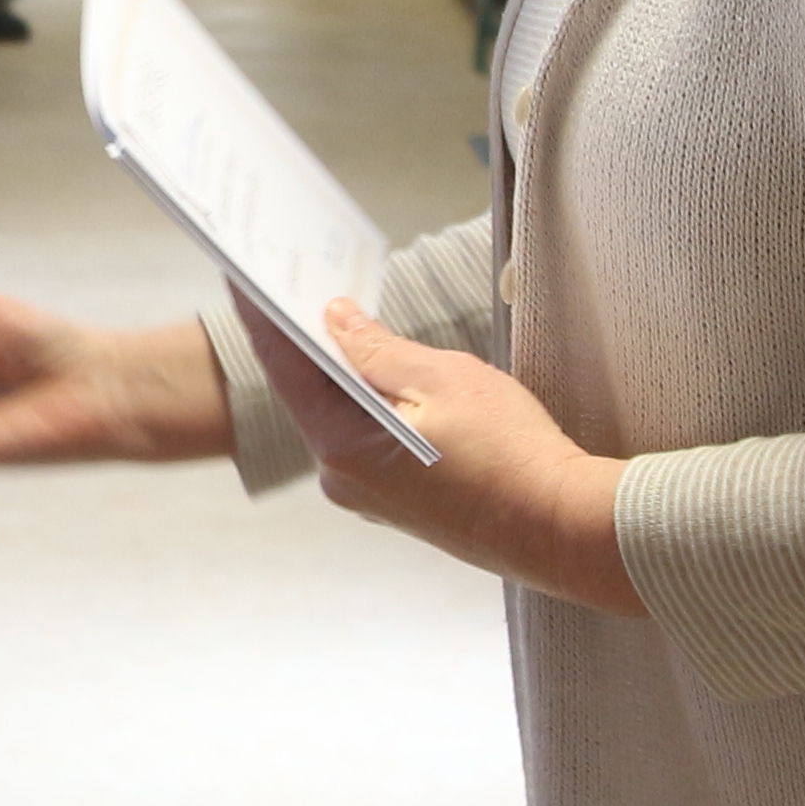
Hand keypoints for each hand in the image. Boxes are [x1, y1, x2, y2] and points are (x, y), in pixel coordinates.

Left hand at [238, 301, 642, 615]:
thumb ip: (380, 350)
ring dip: (343, 370)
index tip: (242, 277)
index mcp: (341, 447)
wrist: (562, 528)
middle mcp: (342, 478)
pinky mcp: (398, 502)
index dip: (265, 317)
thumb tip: (337, 320)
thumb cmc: (510, 454)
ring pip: (344, 416)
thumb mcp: (444, 380)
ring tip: (336, 314)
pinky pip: (369, 438)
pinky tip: (380, 369)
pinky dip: (370, 402)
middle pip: (312, 392)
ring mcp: (369, 495)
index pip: (287, 367)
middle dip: (306, 338)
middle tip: (292, 281)